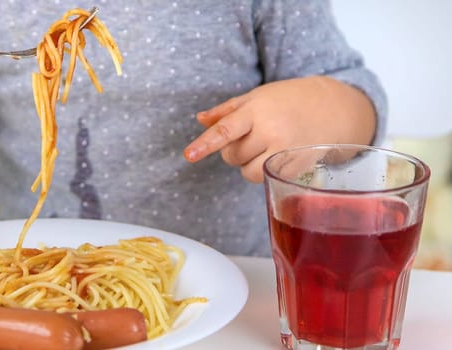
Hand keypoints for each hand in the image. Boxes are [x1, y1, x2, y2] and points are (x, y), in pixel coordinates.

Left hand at [183, 76, 375, 182]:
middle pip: (231, 155)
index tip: (189, 155)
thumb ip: (227, 110)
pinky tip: (276, 154)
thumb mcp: (258, 96)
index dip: (204, 144)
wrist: (334, 108)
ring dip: (247, 163)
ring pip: (245, 171)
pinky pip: (263, 178)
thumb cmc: (290, 100)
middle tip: (253, 134)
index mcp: (257, 110)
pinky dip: (262, 170)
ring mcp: (284, 151)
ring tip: (264, 146)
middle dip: (235, 149)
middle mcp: (271, 131)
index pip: (225, 130)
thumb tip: (200, 120)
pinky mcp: (295, 167)